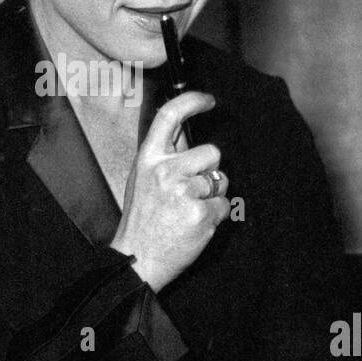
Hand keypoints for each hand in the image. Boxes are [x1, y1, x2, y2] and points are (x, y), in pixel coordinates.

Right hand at [110, 91, 227, 292]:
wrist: (137, 259)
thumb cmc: (142, 220)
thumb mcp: (142, 179)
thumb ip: (165, 157)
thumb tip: (189, 136)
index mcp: (148, 159)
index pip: (170, 116)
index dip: (192, 101)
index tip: (208, 101)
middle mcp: (166, 171)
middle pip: (211, 152)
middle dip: (210, 169)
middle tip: (192, 189)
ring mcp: (184, 193)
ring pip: (221, 180)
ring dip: (213, 195)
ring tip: (189, 210)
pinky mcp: (201, 214)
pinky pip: (224, 205)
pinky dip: (215, 215)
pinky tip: (194, 224)